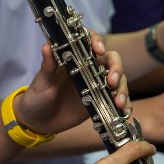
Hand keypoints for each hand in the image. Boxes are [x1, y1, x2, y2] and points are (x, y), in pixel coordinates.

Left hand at [15, 31, 130, 134]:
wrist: (38, 122)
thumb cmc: (38, 96)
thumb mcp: (42, 81)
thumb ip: (47, 65)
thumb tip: (47, 46)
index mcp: (74, 58)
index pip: (89, 41)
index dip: (97, 41)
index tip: (98, 50)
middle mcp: (89, 69)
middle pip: (111, 60)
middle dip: (116, 68)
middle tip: (112, 82)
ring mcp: (97, 85)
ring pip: (118, 80)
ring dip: (122, 89)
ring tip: (119, 103)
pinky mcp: (101, 101)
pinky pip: (117, 100)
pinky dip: (125, 105)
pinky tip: (125, 111)